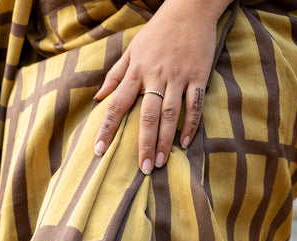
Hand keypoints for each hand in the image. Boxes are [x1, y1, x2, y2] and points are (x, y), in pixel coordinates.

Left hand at [93, 0, 229, 172]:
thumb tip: (98, 97)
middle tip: (143, 168)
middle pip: (147, 116)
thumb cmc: (158, 30)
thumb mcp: (132, 49)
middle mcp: (156, 75)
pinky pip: (194, 104)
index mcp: (137, 71)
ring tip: (161, 163)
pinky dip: (191, 124)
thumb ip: (115, 75)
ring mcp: (178, 76)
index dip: (107, 128)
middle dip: (144, 144)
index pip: (117, 104)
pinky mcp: (199, 74)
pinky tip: (184, 143)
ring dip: (165, 140)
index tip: (99, 150)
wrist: (190, 6)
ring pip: (170, 114)